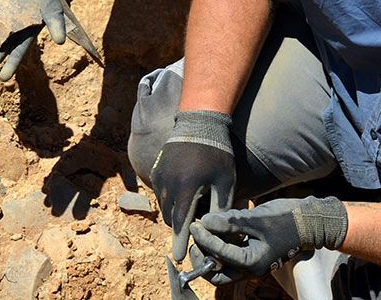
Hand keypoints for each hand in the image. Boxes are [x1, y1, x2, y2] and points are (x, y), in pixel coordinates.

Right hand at [150, 110, 235, 261]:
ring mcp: (159, 176)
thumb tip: (218, 232)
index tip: (179, 258)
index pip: (181, 224)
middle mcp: (168, 184)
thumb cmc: (217, 153)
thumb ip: (220, 208)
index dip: (180, 242)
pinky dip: (169, 200)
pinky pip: (160, 193)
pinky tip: (184, 194)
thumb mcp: (225, 182)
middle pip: (171, 218)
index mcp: (186, 189)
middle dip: (180, 228)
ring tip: (192, 208)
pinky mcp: (156, 170)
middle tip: (193, 232)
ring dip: (175, 213)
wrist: (199, 123)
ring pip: (164, 206)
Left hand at [190, 196, 347, 281]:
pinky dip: (218, 246)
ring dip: (207, 252)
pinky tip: (217, 228)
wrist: (308, 221)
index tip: (194, 224)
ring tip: (204, 230)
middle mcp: (249, 268)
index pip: (218, 255)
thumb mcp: (256, 219)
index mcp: (252, 263)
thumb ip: (229, 222)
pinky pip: (228, 257)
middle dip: (201, 257)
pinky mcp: (249, 255)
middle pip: (215, 274)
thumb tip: (204, 221)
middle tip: (197, 236)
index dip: (203, 238)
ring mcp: (249, 263)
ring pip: (220, 268)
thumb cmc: (286, 219)